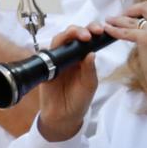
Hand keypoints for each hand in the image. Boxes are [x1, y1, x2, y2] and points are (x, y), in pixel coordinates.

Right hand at [32, 24, 105, 141]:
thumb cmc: (79, 100)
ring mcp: (57, 60)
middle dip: (80, 30)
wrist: (63, 117)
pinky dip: (53, 48)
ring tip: (79, 37)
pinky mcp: (45, 67)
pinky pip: (47, 54)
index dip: (93, 30)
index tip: (100, 31)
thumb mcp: (89, 85)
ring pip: (59, 40)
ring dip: (68, 34)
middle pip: (72, 35)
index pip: (88, 38)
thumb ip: (89, 70)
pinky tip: (61, 50)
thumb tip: (90, 53)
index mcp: (83, 57)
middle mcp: (70, 55)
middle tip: (88, 35)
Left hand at [98, 0, 146, 108]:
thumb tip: (146, 31)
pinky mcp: (146, 38)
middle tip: (117, 17)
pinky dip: (115, 30)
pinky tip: (108, 31)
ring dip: (118, 20)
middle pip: (144, 7)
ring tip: (108, 22)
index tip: (131, 15)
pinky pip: (126, 32)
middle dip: (129, 11)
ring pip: (132, 20)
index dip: (140, 10)